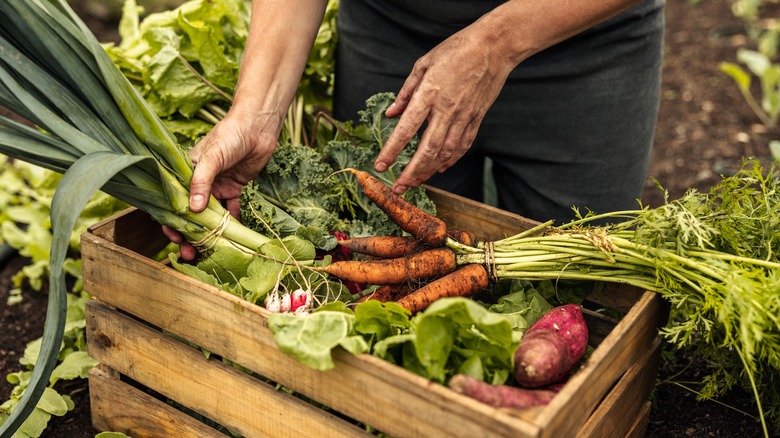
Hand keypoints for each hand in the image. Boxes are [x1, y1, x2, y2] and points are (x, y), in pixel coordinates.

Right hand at [162, 109, 282, 259]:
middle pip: (191, 214)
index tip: (175, 239)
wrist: (258, 127)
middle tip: (191, 254)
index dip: (172, 221)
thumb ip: (202, 181)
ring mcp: (217, 187)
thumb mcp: (212, 156)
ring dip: (210, 234)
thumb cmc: (230, 135)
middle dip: (190, 235)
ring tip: (209, 253)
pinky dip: (232, 224)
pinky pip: (231, 211)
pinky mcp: (234, 189)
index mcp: (185, 172)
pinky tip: (234, 239)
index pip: (173, 201)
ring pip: (210, 216)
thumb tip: (193, 210)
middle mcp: (199, 182)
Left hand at [374, 23, 515, 193]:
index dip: (391, 151)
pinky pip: (462, 146)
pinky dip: (450, 160)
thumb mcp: (424, 64)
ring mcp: (464, 116)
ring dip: (428, 171)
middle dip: (410, 173)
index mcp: (429, 93)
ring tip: (415, 182)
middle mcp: (446, 109)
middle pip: (426, 150)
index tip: (380, 165)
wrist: (494, 47)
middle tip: (398, 188)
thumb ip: (406, 92)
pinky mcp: (476, 119)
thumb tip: (391, 113)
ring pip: (445, 153)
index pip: (406, 129)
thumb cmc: (456, 50)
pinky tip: (439, 169)